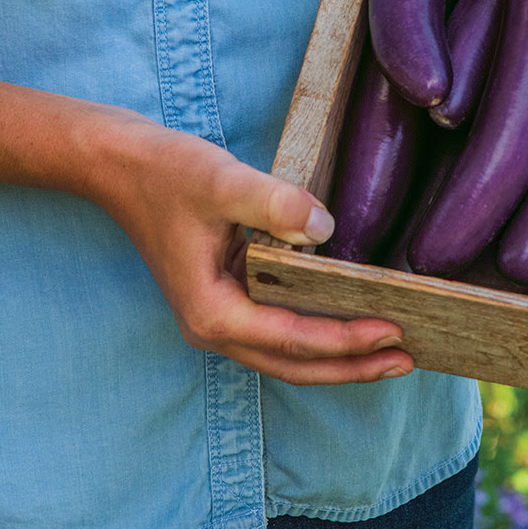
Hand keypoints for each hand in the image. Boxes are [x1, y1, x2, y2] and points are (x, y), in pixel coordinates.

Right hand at [0, 22, 412, 385]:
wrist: (115, 162)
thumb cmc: (165, 170)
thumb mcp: (221, 179)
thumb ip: (273, 203)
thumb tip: (325, 227)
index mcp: (213, 313)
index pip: (294, 342)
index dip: (347, 341)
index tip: (396, 331)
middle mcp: (215, 327)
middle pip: (296, 365)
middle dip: (353, 366)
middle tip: (412, 358)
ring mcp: (218, 316)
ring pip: (288, 355)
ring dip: (338, 356)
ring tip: (393, 351)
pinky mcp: (224, 297)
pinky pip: (280, 330)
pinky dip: (317, 334)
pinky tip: (349, 317)